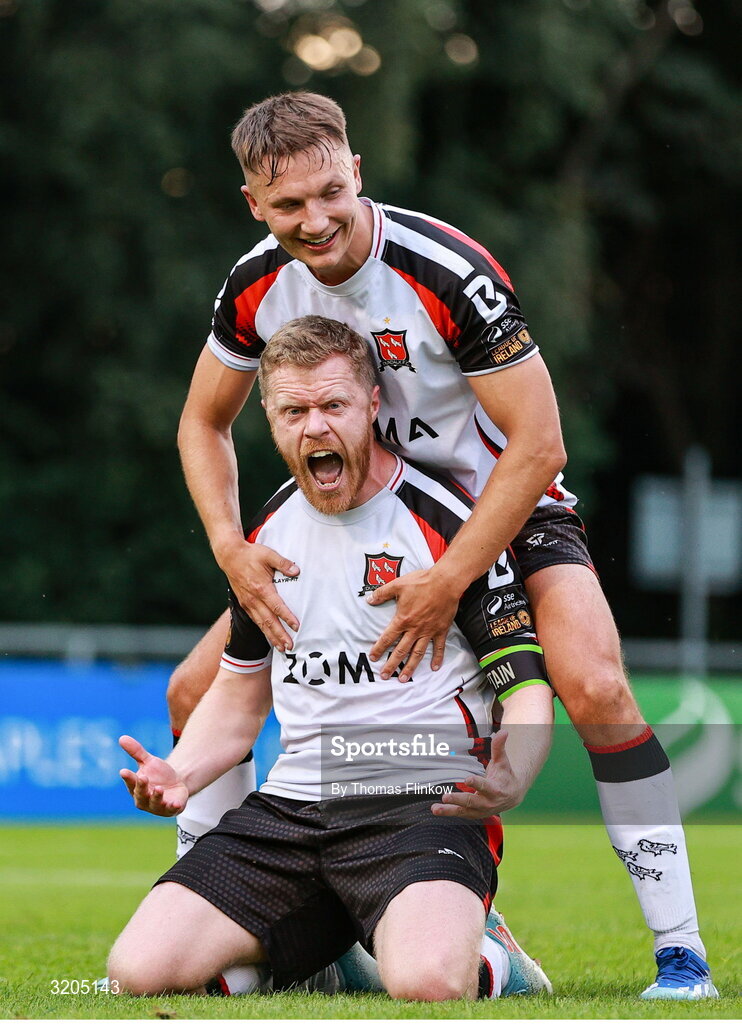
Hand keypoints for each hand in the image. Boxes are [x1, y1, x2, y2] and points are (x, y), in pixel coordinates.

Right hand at [119, 735, 189, 816]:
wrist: (176, 784)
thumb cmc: (158, 774)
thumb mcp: (148, 761)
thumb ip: (136, 751)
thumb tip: (122, 737)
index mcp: (136, 787)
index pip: (130, 782)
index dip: (128, 778)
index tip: (123, 771)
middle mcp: (144, 799)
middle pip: (141, 794)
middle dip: (142, 787)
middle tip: (143, 777)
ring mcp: (157, 806)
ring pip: (155, 803)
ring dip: (156, 797)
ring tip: (159, 788)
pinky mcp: (171, 809)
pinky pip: (171, 809)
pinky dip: (173, 807)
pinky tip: (175, 803)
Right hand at [220, 541, 299, 651]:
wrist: (229, 556)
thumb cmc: (250, 554)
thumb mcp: (269, 554)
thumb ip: (283, 564)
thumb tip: (296, 571)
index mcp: (261, 588)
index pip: (277, 606)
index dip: (287, 617)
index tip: (296, 626)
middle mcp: (253, 599)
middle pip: (269, 621)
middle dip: (279, 635)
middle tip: (289, 646)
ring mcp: (247, 602)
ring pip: (261, 623)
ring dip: (271, 636)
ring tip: (281, 647)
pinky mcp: (244, 603)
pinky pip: (255, 619)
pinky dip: (263, 629)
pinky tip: (269, 635)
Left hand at [367, 566, 459, 680]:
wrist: (445, 582)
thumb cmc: (422, 582)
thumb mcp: (397, 585)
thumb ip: (382, 593)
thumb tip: (369, 599)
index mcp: (403, 619)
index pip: (388, 637)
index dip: (379, 648)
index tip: (373, 657)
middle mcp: (415, 629)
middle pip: (401, 650)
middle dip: (392, 664)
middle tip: (385, 676)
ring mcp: (429, 631)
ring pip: (418, 653)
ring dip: (410, 667)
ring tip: (404, 678)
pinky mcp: (441, 630)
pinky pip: (438, 647)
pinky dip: (437, 658)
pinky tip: (434, 668)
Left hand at [430, 732, 523, 817]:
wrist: (512, 795)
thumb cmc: (505, 775)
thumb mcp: (502, 761)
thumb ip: (499, 747)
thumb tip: (504, 731)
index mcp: (496, 789)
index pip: (485, 786)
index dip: (476, 783)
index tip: (467, 779)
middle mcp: (488, 802)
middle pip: (472, 801)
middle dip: (458, 799)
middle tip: (445, 796)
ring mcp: (481, 810)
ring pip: (464, 811)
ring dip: (449, 810)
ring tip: (435, 808)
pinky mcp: (475, 813)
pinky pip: (461, 814)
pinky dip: (449, 813)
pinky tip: (437, 810)